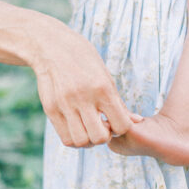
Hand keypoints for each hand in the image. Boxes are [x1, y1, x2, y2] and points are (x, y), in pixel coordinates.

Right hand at [31, 26, 136, 147]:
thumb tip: (138, 121)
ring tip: (89, 129)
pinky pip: (66, 138)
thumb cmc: (85, 61)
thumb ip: (119, 103)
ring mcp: (64, 104)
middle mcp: (83, 97)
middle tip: (102, 126)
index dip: (121, 128)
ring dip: (89, 141)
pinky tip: (78, 128)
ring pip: (81, 141)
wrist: (51, 46)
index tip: (116, 121)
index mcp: (102, 88)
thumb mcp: (105, 77)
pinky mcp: (50, 109)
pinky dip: (75, 139)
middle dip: (105, 137)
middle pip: (99, 138)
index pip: (121, 125)